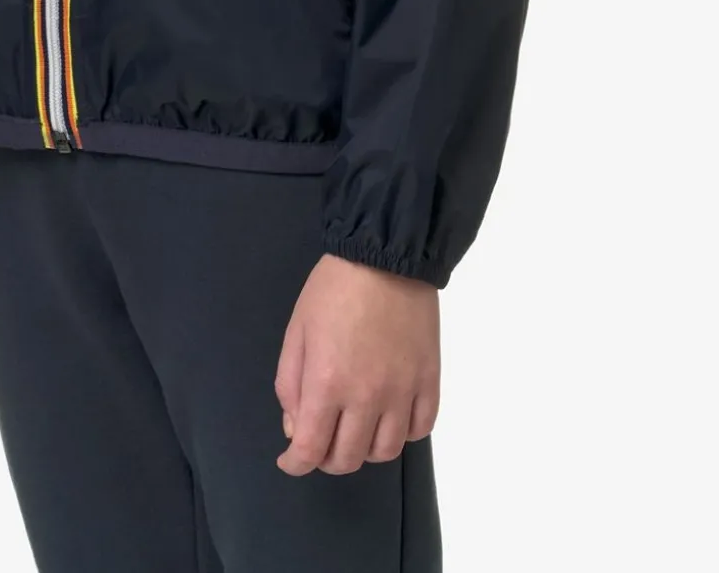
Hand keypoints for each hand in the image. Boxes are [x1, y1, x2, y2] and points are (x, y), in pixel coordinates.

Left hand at [274, 252, 439, 474]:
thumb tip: (295, 427)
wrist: (385, 256)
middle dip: (326, 458)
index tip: (289, 460)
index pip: (310, 449)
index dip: (295, 463)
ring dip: (364, 450)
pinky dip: (402, 433)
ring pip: (385, 452)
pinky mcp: (429, 381)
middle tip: (320, 441)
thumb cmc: (333, 290)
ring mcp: (402, 392)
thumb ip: (290, 384)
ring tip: (356, 430)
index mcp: (327, 383)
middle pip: (347, 458)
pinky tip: (390, 417)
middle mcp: (367, 397)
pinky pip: (419, 429)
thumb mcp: (296, 331)